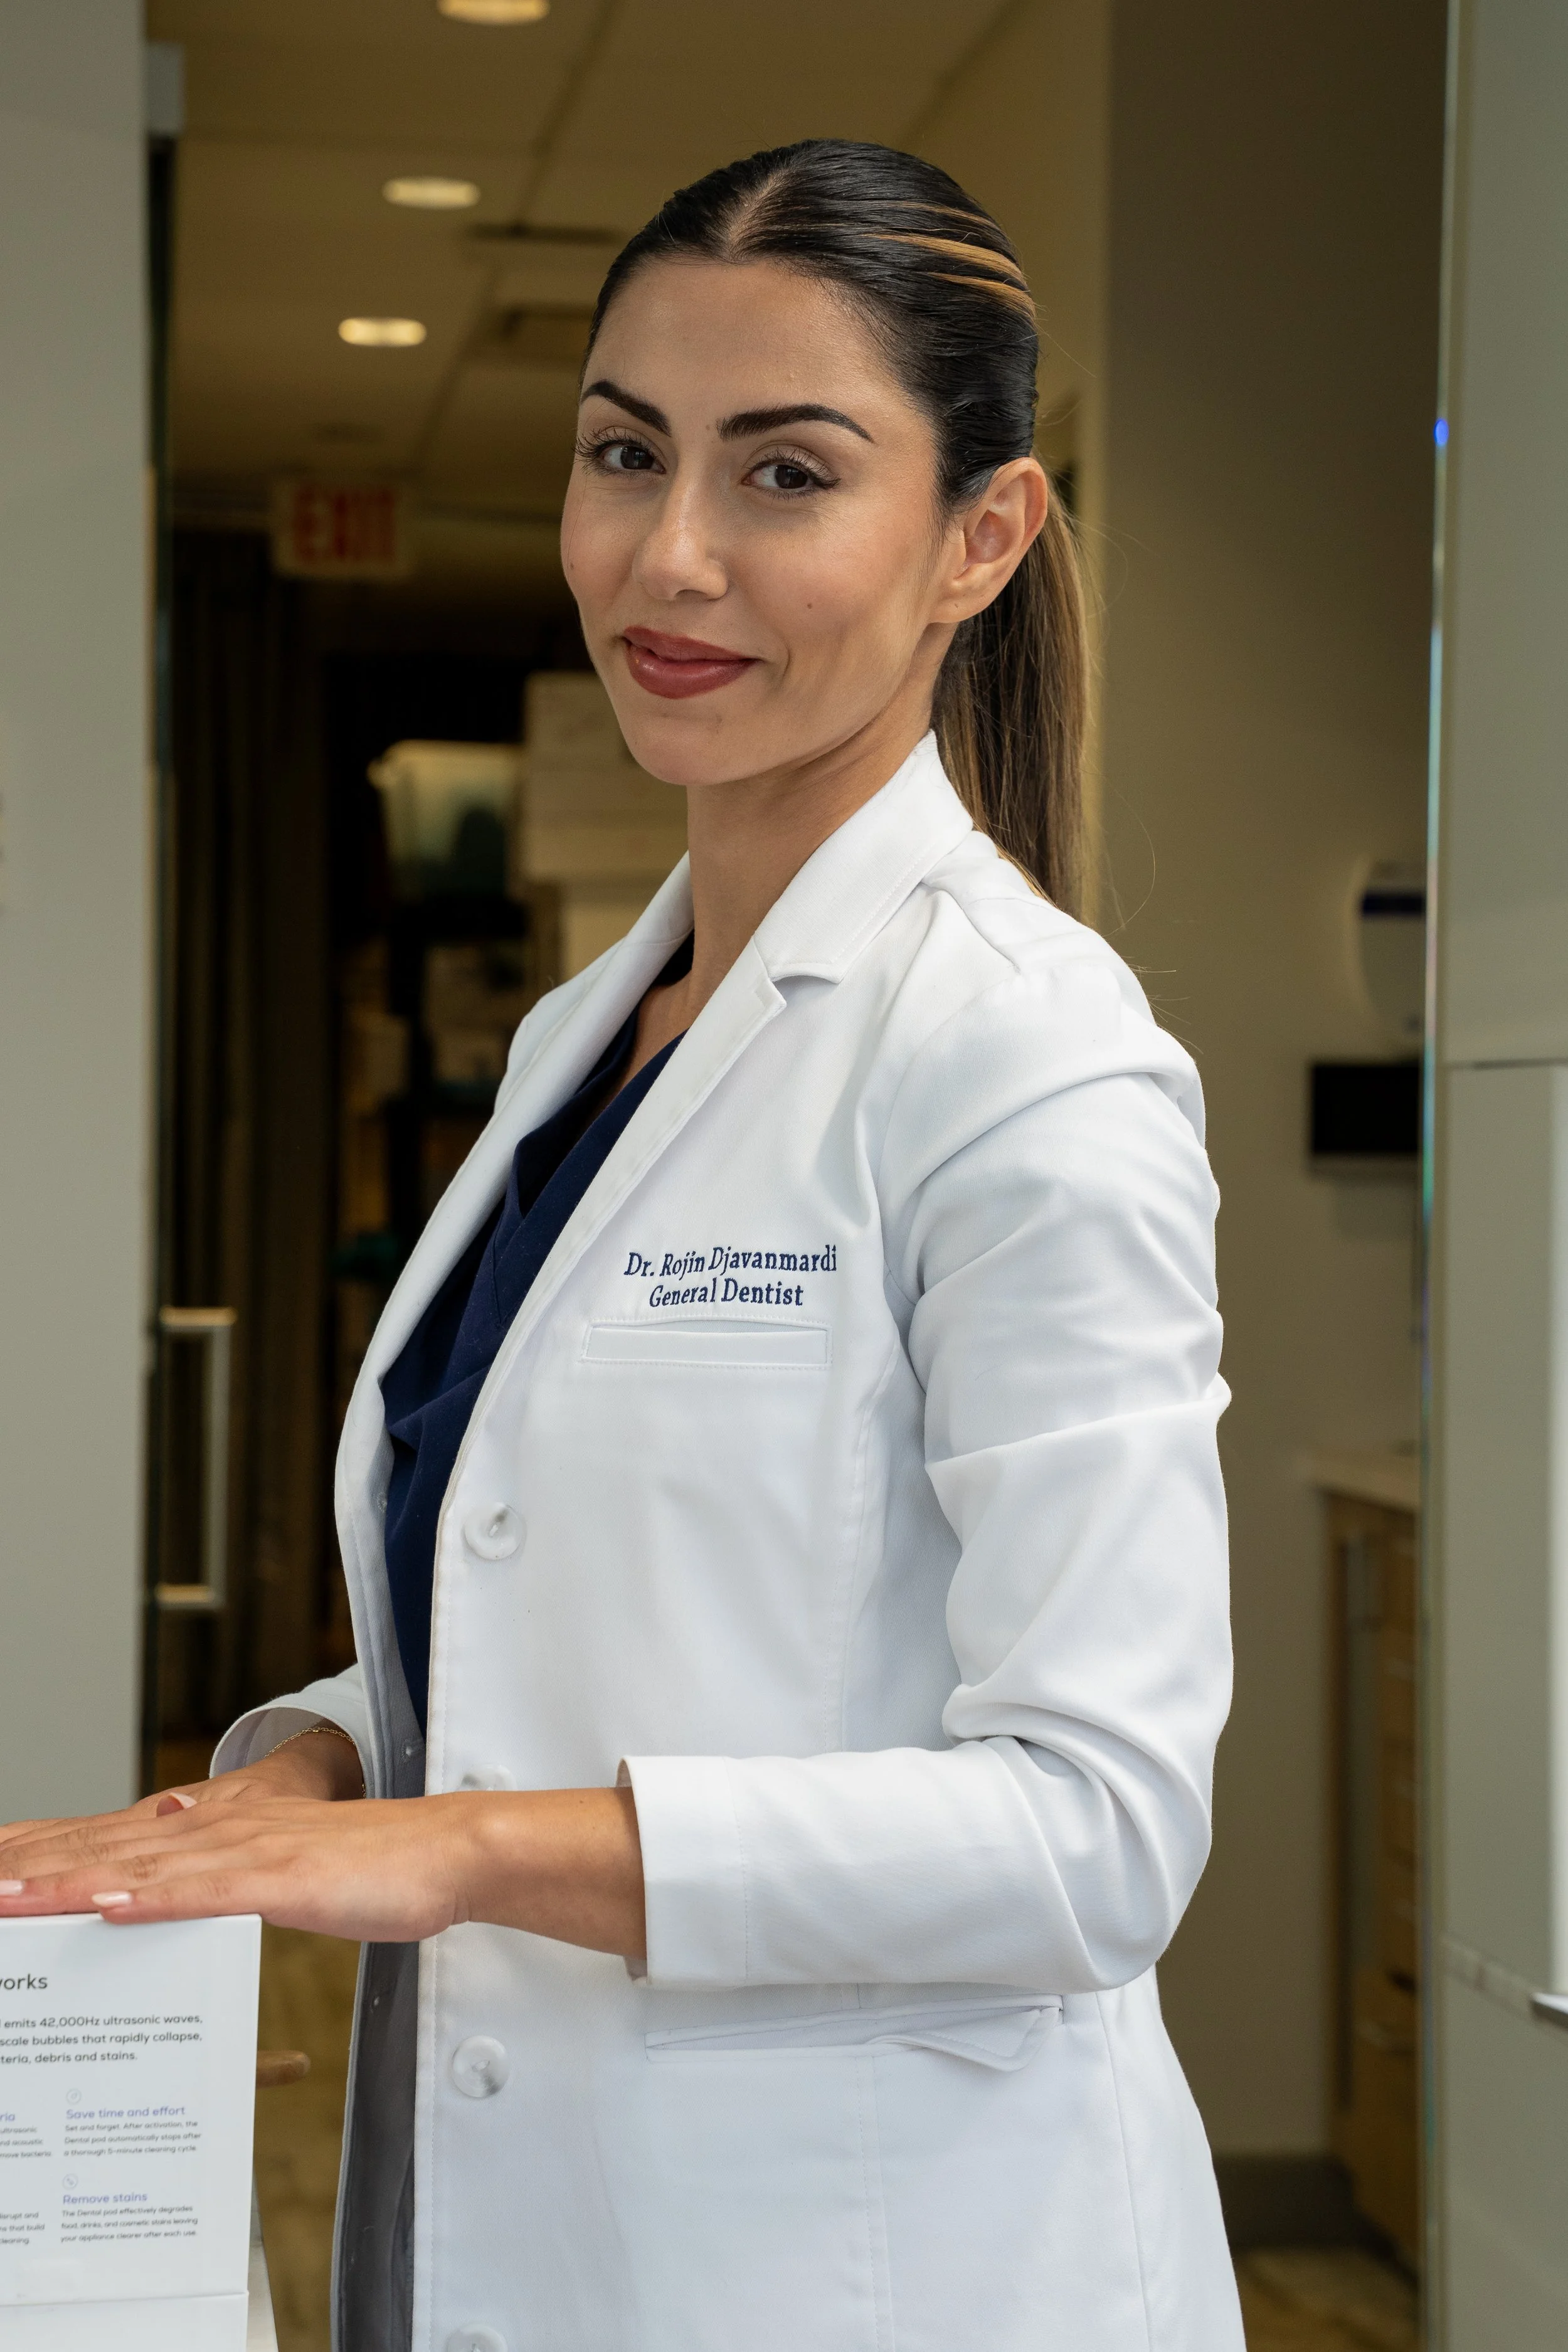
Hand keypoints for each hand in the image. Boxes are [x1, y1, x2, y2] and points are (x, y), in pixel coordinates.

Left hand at [0, 1786, 645, 1958]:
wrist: (445, 1850)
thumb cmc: (373, 1865)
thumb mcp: (283, 1861)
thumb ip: (224, 1856)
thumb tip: (172, 1836)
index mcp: (219, 1834)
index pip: (115, 1847)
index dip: (48, 1858)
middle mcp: (222, 1833)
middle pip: (110, 1854)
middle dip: (34, 1871)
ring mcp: (249, 1854)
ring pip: (142, 1869)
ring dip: (69, 1885)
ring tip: (8, 1899)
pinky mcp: (281, 1879)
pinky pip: (205, 1892)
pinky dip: (152, 1898)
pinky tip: (107, 1906)